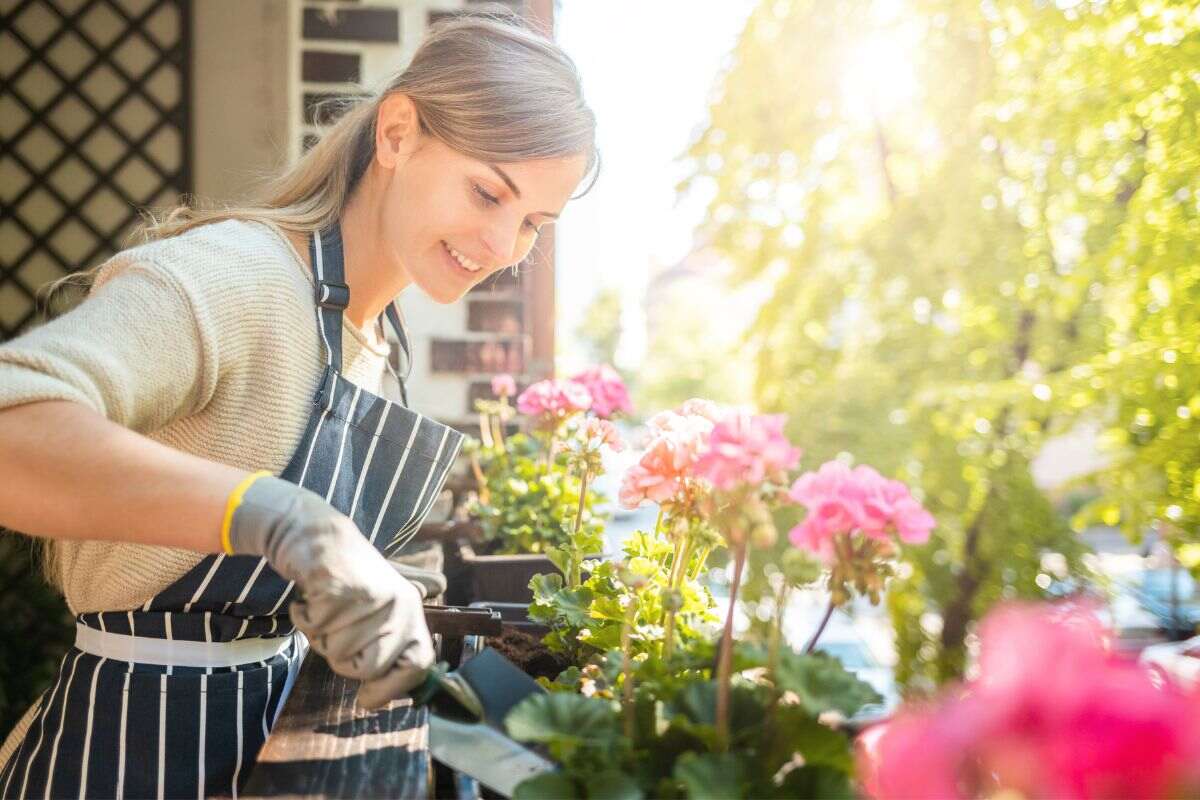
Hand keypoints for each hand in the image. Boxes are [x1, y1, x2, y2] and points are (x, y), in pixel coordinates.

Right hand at [226, 475, 434, 707]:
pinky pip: (314, 629)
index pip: (419, 664)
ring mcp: (370, 596)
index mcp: (411, 611)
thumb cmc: (346, 581)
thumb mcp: (378, 610)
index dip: (392, 688)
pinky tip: (310, 597)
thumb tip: (377, 700)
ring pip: (337, 652)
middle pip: (370, 667)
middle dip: (343, 660)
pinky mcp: (340, 588)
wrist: (317, 534)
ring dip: (320, 636)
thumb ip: (386, 648)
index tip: (367, 699)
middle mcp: (398, 603)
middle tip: (336, 631)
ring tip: (325, 607)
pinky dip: (303, 617)